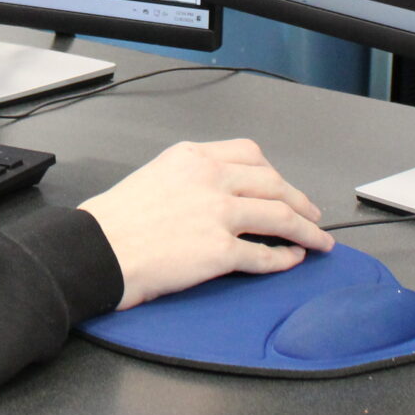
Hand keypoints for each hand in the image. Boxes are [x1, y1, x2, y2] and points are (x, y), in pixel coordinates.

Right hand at [77, 139, 332, 310]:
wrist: (96, 250)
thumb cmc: (113, 222)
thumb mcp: (153, 177)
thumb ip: (189, 179)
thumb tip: (217, 196)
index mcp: (192, 157)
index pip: (249, 154)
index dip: (274, 172)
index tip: (282, 184)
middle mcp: (210, 179)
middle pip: (273, 183)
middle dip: (300, 200)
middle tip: (311, 213)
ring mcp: (218, 214)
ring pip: (279, 216)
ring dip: (305, 230)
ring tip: (318, 240)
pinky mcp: (219, 251)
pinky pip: (264, 255)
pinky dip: (284, 259)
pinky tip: (291, 260)